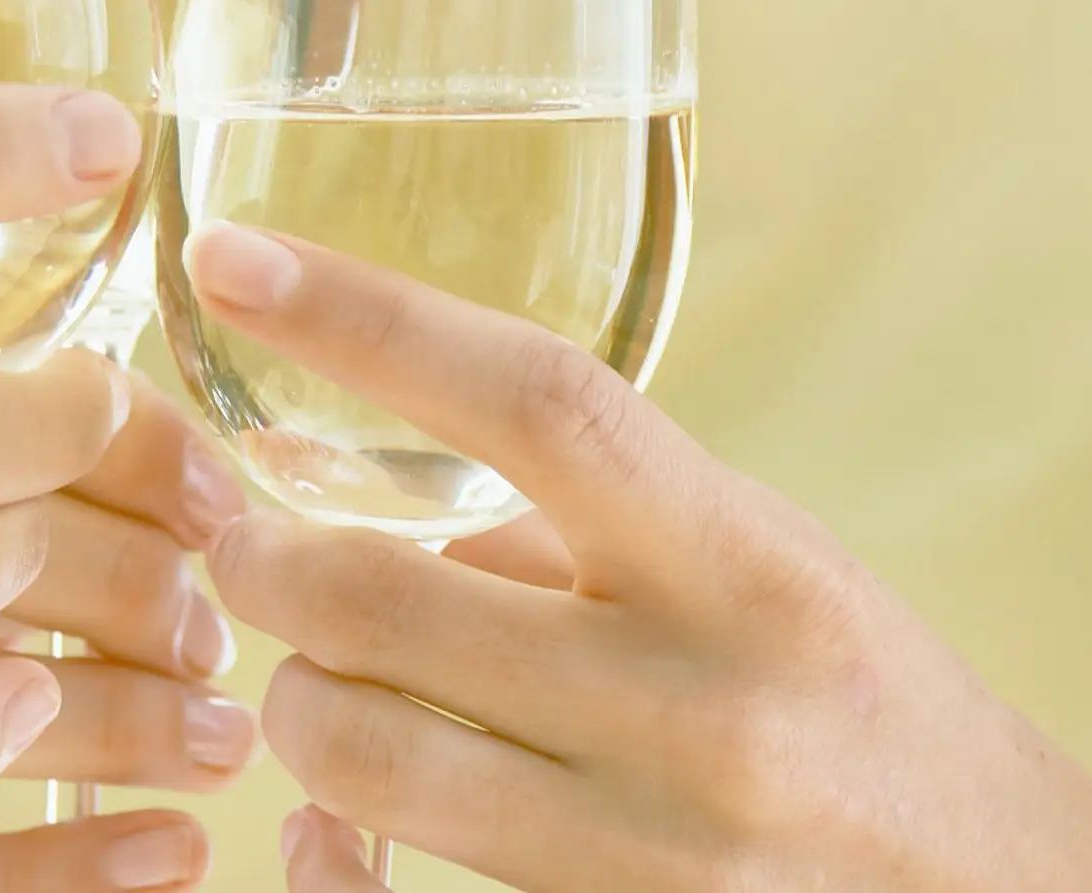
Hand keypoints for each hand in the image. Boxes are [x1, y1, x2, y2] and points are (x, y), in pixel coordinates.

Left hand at [187, 225, 1091, 892]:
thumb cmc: (857, 692)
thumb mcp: (752, 560)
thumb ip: (571, 529)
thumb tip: (387, 525)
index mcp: (741, 565)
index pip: (533, 402)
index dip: (365, 320)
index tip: (234, 260)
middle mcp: (698, 707)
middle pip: (382, 601)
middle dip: (263, 563)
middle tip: (245, 543)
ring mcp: (649, 845)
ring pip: (358, 756)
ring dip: (296, 697)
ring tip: (318, 669)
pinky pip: (395, 876)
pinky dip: (337, 822)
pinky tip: (347, 795)